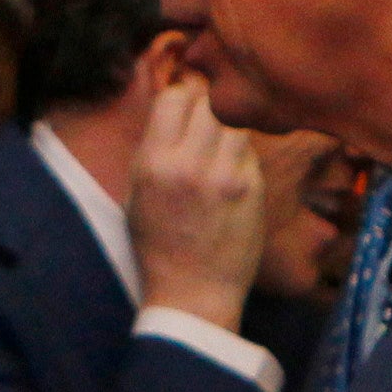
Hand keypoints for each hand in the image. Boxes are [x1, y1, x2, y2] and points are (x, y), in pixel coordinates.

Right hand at [128, 73, 267, 330]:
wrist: (193, 293)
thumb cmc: (159, 245)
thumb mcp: (138, 193)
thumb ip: (155, 148)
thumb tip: (176, 107)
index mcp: (154, 163)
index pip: (174, 98)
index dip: (181, 98)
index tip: (184, 110)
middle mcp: (190, 164)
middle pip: (209, 102)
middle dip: (207, 108)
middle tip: (205, 126)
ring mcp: (226, 175)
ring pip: (235, 122)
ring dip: (227, 128)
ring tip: (218, 147)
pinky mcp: (254, 188)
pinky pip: (249, 150)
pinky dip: (241, 154)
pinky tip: (231, 173)